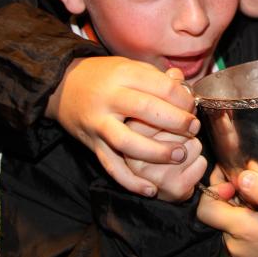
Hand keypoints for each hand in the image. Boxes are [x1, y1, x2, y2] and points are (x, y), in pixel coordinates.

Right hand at [45, 56, 199, 195]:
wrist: (63, 88)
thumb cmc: (105, 76)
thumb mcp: (129, 66)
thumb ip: (158, 78)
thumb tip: (186, 88)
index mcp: (123, 75)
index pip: (160, 87)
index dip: (182, 99)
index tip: (193, 107)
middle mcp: (110, 99)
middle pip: (146, 110)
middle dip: (175, 121)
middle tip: (194, 129)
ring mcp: (99, 124)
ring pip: (128, 142)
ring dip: (157, 152)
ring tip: (180, 154)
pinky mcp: (92, 146)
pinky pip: (112, 167)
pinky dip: (130, 182)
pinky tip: (151, 190)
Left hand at [197, 167, 257, 256]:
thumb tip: (243, 175)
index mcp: (243, 229)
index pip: (205, 208)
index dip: (214, 188)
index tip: (234, 179)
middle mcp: (234, 244)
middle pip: (216, 213)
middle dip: (230, 194)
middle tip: (251, 182)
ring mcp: (238, 253)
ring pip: (227, 221)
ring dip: (239, 207)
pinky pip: (236, 233)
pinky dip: (246, 220)